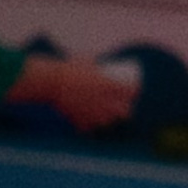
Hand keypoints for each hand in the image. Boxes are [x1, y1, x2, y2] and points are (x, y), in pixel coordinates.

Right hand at [15, 53, 135, 134]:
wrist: (52, 82)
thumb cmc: (69, 68)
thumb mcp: (86, 60)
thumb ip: (93, 63)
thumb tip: (97, 61)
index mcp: (111, 87)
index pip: (131, 92)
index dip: (135, 90)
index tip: (134, 89)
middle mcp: (106, 103)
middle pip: (125, 111)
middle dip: (125, 108)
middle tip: (122, 104)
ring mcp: (95, 115)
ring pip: (109, 122)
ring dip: (110, 119)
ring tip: (108, 115)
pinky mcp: (82, 123)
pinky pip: (90, 127)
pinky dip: (90, 126)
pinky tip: (90, 124)